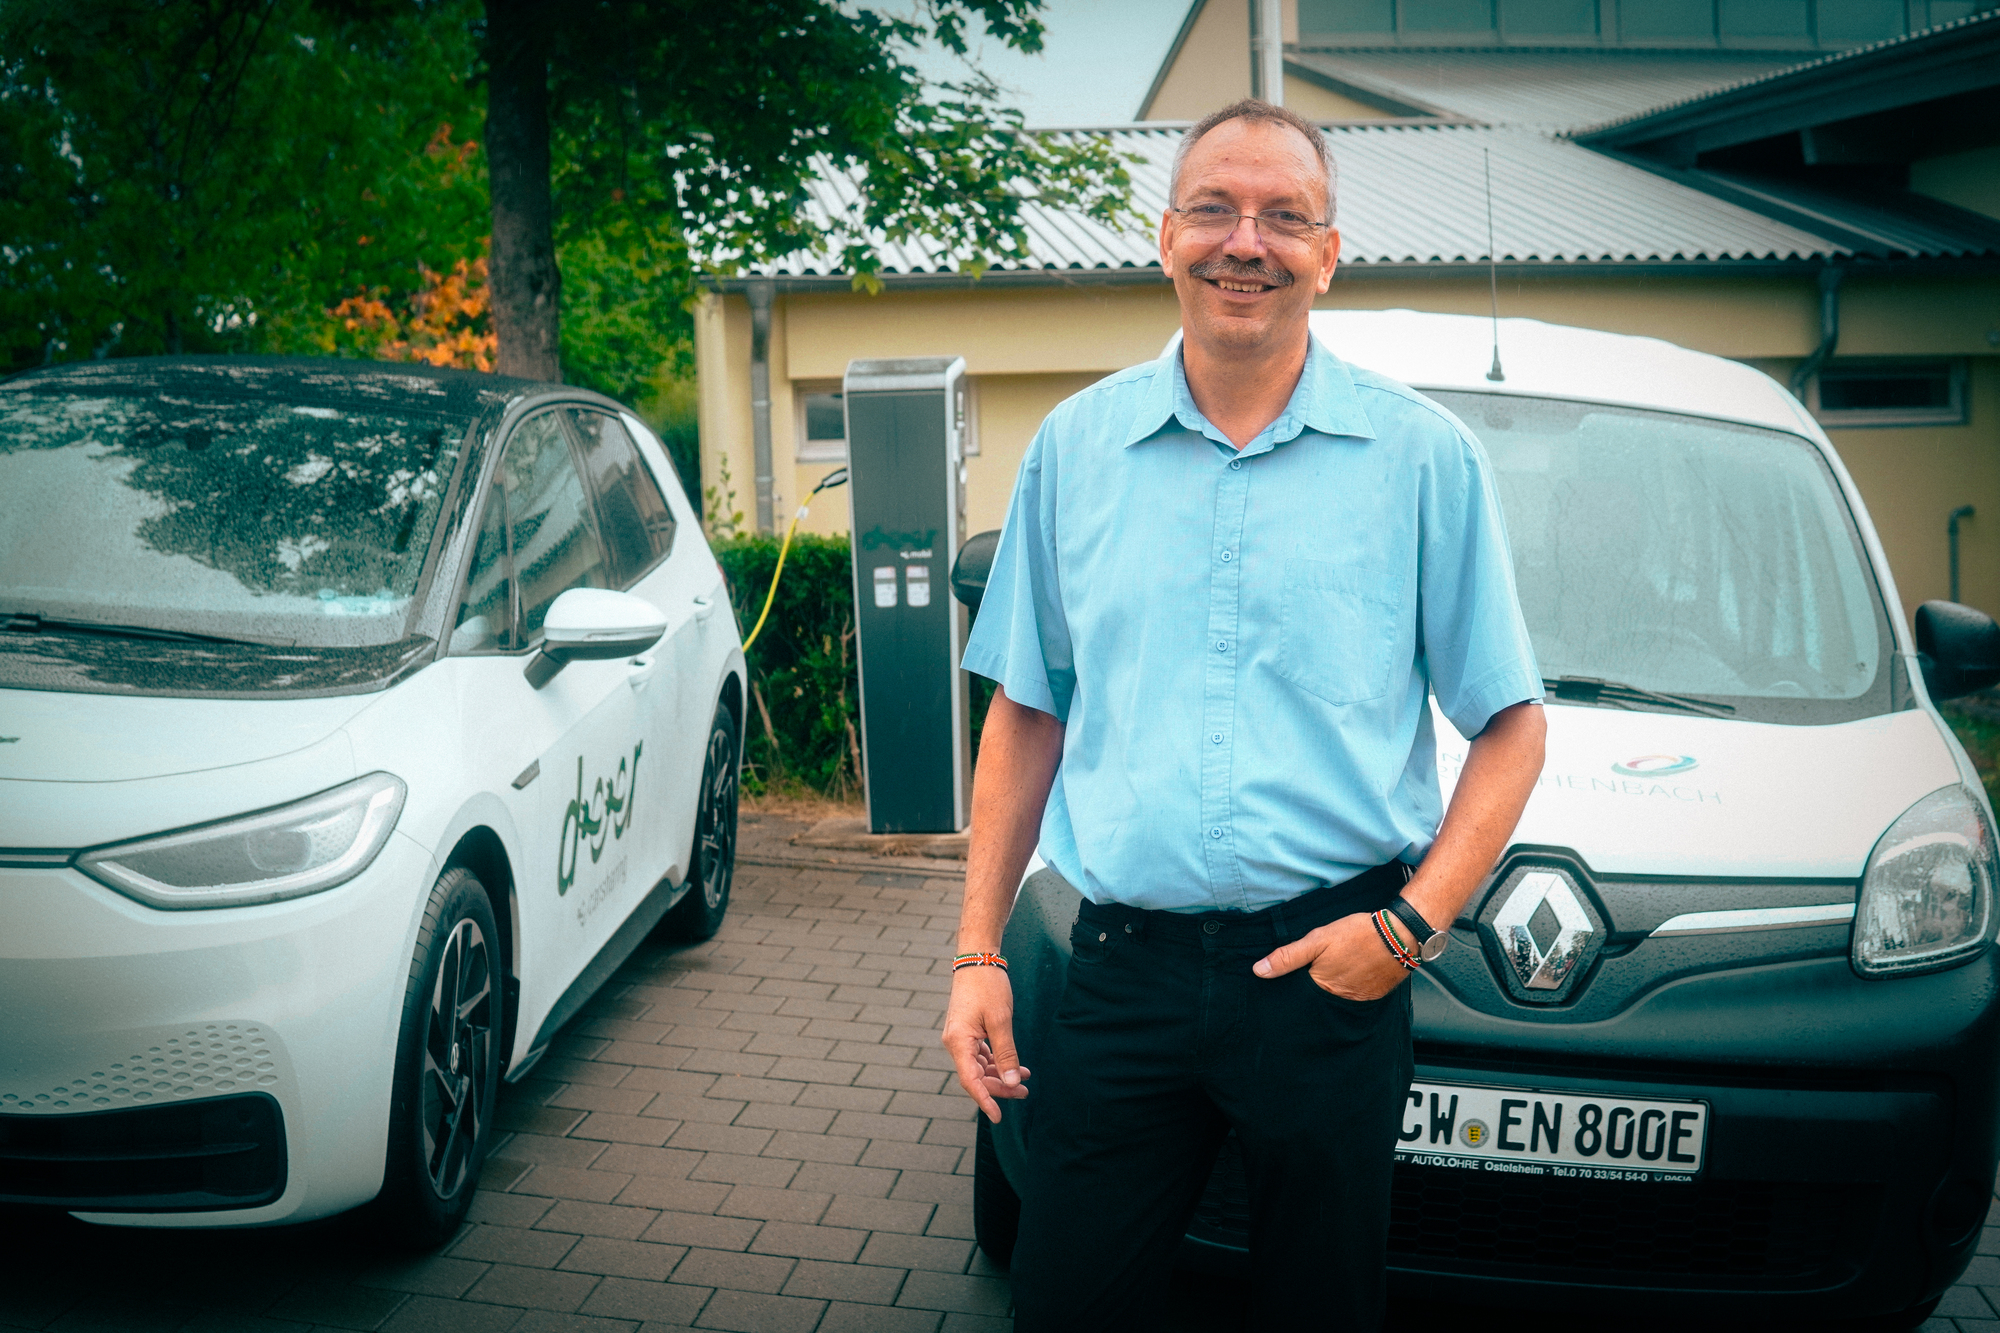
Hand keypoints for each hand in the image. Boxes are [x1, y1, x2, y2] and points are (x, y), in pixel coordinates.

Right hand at [942, 965, 1031, 1122]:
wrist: (977, 959)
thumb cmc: (987, 986)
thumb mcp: (1000, 1021)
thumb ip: (1006, 1053)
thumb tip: (1012, 1082)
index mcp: (958, 1042)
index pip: (971, 1081)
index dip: (985, 1100)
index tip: (998, 1117)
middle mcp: (955, 1043)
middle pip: (976, 1076)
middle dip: (1000, 1087)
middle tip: (1024, 1092)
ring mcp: (961, 1037)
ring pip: (980, 1066)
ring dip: (1001, 1074)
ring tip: (1025, 1080)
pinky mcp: (968, 1031)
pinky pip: (981, 1054)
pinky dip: (998, 1061)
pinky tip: (1015, 1065)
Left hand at [1252, 911, 1408, 999]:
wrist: (1399, 934)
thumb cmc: (1358, 934)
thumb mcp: (1317, 940)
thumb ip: (1288, 957)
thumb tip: (1259, 971)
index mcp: (1322, 986)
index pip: (1299, 996)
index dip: (1294, 987)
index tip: (1292, 980)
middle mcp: (1340, 999)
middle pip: (1319, 999)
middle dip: (1314, 990)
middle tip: (1321, 969)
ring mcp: (1358, 999)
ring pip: (1337, 998)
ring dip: (1333, 988)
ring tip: (1338, 970)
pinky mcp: (1374, 995)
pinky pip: (1356, 997)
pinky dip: (1351, 987)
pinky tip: (1352, 973)